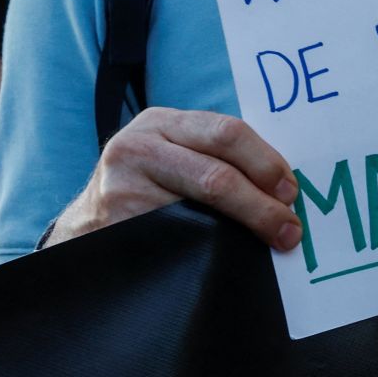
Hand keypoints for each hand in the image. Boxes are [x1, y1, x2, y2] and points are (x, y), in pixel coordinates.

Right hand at [47, 108, 301, 252]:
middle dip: (261, 204)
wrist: (86, 223)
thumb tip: (285, 183)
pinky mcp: (115, 226)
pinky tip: (228, 254)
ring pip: (199, 209)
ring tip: (271, 240)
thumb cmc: (149, 184)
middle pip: (216, 174)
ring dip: (243, 228)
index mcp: (162, 122)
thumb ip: (218, 154)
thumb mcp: (174, 152)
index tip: (291, 191)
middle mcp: (138, 147)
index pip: (227, 133)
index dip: (266, 163)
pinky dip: (210, 246)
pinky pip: (177, 236)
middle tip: (289, 227)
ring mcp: (121, 188)